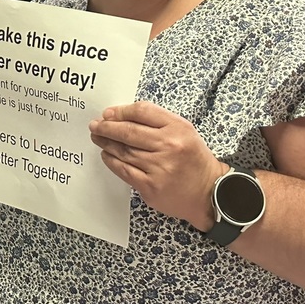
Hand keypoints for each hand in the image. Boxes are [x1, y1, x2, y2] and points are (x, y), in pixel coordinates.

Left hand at [88, 100, 225, 230]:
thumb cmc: (192, 158)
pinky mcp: (151, 187)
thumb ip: (155, 120)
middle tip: (95, 125)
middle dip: (107, 127)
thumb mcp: (183, 130)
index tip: (107, 113)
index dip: (121, 111)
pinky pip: (124, 171)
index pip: (142, 111)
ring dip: (106, 143)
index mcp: (177, 129)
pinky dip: (111, 161)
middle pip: (128, 132)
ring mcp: (159, 168)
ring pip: (123, 151)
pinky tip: (107, 155)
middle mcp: (169, 147)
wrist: (209, 192)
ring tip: (98, 137)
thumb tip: (119, 115)